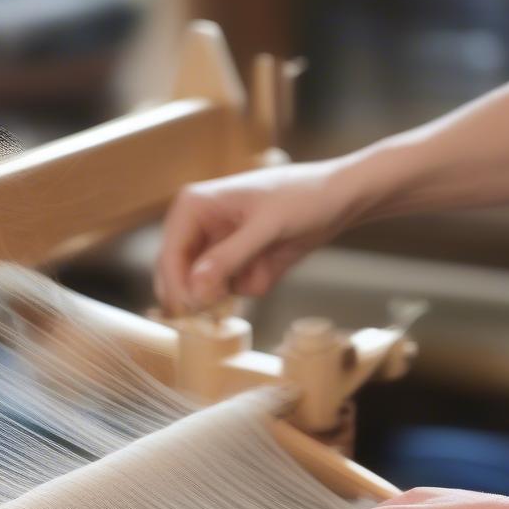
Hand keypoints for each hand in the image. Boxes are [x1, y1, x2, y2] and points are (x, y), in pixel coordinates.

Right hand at [154, 159, 363, 313]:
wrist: (338, 198)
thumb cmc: (304, 197)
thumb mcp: (267, 227)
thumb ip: (230, 257)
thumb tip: (194, 289)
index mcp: (193, 206)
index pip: (169, 256)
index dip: (178, 287)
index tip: (196, 310)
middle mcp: (197, 227)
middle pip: (177, 278)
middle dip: (202, 294)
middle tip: (223, 306)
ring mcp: (214, 248)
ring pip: (203, 289)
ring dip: (231, 291)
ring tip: (261, 268)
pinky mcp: (233, 263)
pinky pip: (230, 291)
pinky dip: (250, 286)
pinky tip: (271, 266)